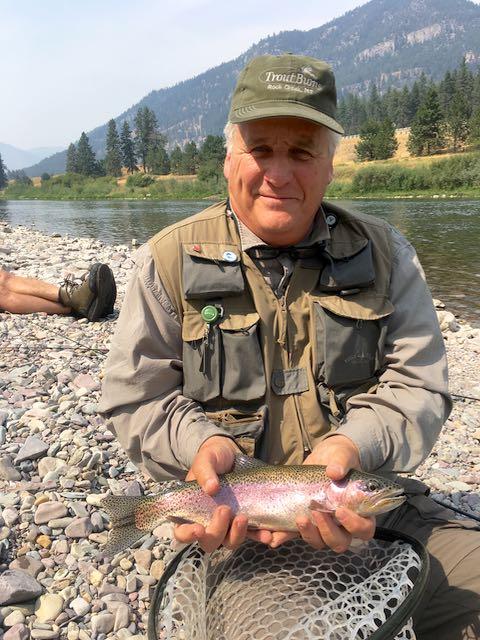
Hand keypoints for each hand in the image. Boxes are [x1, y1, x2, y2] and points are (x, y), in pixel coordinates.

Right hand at [174, 436, 252, 551]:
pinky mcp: (244, 521)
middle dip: (217, 531)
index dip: (188, 535)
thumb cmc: (213, 458)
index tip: (198, 529)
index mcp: (190, 511)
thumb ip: (204, 471)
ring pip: (230, 541)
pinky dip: (258, 536)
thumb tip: (211, 488)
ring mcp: (227, 524)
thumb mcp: (205, 459)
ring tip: (244, 518)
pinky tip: (267, 534)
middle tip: (224, 510)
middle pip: (209, 541)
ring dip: (237, 535)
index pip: (182, 532)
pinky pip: (251, 535)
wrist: (233, 455)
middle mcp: (208, 522)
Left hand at [262, 435, 374, 550]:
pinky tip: (274, 536)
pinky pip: (295, 535)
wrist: (323, 458)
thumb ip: (342, 462)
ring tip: (299, 518)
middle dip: (327, 532)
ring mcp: (322, 525)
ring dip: (308, 534)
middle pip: (340, 542)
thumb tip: (334, 472)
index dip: (354, 525)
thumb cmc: (340, 459)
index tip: (339, 510)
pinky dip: (284, 537)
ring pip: (319, 542)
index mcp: (360, 511)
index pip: (364, 528)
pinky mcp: (304, 521)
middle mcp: (343, 524)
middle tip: (316, 512)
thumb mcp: (343, 455)